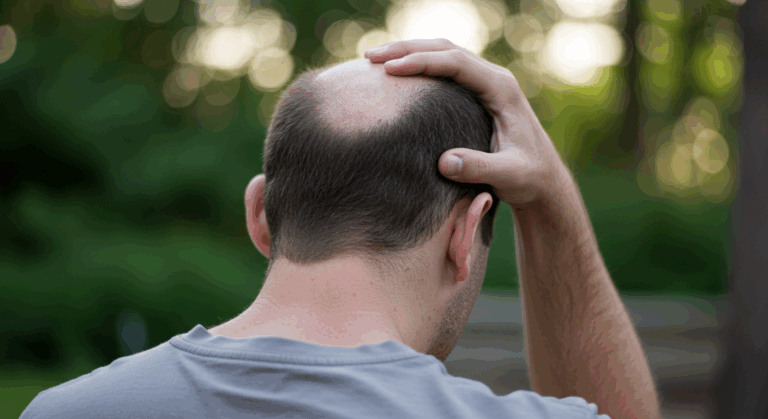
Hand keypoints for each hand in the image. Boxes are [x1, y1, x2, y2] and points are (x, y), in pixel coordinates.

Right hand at [365, 39, 570, 209]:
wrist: (544, 179)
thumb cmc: (529, 178)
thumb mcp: (508, 176)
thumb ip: (479, 168)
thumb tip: (443, 162)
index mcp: (501, 89)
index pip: (455, 63)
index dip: (421, 62)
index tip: (389, 70)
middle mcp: (494, 78)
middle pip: (445, 49)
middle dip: (406, 49)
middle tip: (370, 58)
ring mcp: (486, 83)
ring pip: (443, 53)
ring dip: (409, 52)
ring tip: (374, 60)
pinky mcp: (478, 93)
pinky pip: (445, 69)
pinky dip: (418, 65)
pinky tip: (396, 75)